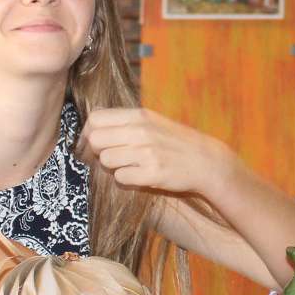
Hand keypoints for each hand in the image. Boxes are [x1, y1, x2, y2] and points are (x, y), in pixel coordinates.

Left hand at [80, 107, 235, 195]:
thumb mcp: (152, 121)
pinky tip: (139, 175)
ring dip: (113, 166)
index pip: (95, 119)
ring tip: (130, 165)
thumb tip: (91, 125)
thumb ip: (124, 121)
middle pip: (96, 141)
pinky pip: (121, 177)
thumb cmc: (174, 141)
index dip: (89, 133)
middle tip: (111, 157)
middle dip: (97, 151)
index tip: (94, 143)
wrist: (205, 161)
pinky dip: (126, 179)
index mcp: (139, 115)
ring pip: (106, 160)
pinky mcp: (153, 173)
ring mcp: (147, 152)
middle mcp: (141, 131)